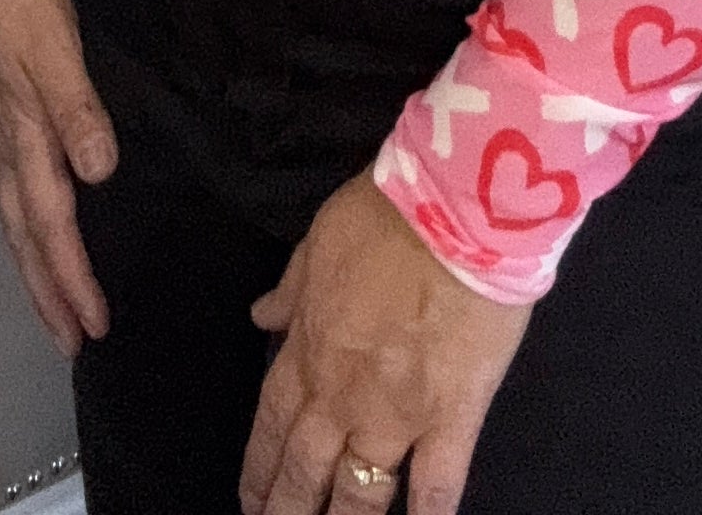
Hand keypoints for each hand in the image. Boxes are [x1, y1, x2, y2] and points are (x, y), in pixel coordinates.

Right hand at [0, 0, 117, 355]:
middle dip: (47, 290)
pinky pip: (7, 177)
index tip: (92, 328)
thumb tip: (98, 176)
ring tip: (50, 297)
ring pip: (14, 210)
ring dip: (33, 259)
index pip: (52, 224)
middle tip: (70, 341)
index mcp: (24, 131)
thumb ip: (76, 107)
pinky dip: (18, 212)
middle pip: (26, 232)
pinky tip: (22, 210)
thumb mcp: (53, 41)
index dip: (71, 278)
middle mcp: (6, 136)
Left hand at [240, 173, 531, 514]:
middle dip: (286, 508)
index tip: (249, 498)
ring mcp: (396, 415)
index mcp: (308, 350)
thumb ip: (290, 290)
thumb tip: (260, 315)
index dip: (259, 466)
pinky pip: (435, 486)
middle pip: (305, 469)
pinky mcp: (452, 419)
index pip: (272, 423)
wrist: (451, 215)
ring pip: (358, 493)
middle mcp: (342, 396)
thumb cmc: (383, 217)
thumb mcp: (317, 244)